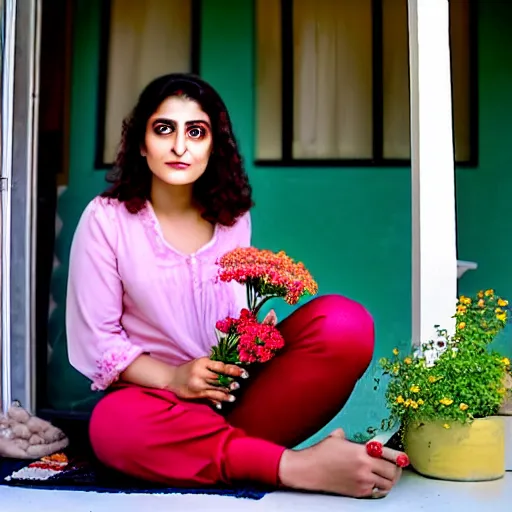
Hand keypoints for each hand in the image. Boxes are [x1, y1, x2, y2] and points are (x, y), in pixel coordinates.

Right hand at [168, 357, 247, 408]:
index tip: (243, 372)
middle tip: (238, 384)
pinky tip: (223, 402)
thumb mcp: (201, 363)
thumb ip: (214, 366)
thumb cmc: (190, 369)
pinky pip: (209, 396)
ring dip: (225, 393)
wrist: (172, 378)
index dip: (233, 369)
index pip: (221, 366)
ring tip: (233, 396)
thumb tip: (232, 370)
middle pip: (219, 378)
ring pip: (215, 388)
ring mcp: (198, 384)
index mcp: (203, 362)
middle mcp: (201, 372)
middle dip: (230, 382)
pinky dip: (217, 399)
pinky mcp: (196, 393)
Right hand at [279, 428, 402, 497]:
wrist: (309, 470)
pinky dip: (378, 488)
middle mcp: (365, 468)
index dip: (399, 457)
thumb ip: (348, 436)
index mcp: (362, 452)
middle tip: (394, 467)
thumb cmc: (321, 453)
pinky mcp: (358, 493)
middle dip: (395, 470)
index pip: (389, 455)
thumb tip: (350, 435)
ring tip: (385, 475)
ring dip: (388, 480)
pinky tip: (374, 482)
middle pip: (392, 473)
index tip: (403, 458)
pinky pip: (376, 492)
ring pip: (387, 485)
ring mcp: (362, 482)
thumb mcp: (336, 438)